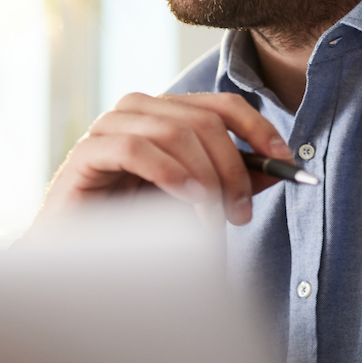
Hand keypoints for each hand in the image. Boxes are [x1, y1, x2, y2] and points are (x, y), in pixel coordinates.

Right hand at [41, 92, 291, 225]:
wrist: (77, 257)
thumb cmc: (136, 226)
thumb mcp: (195, 201)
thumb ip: (230, 182)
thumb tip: (275, 169)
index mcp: (165, 115)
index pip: (220, 105)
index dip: (257, 128)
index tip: (283, 161)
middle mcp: (137, 111)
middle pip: (201, 120)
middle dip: (231, 167)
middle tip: (240, 212)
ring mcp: (108, 128)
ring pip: (172, 131)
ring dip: (203, 176)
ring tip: (212, 218)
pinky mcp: (85, 153)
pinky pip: (134, 148)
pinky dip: (169, 172)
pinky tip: (187, 198)